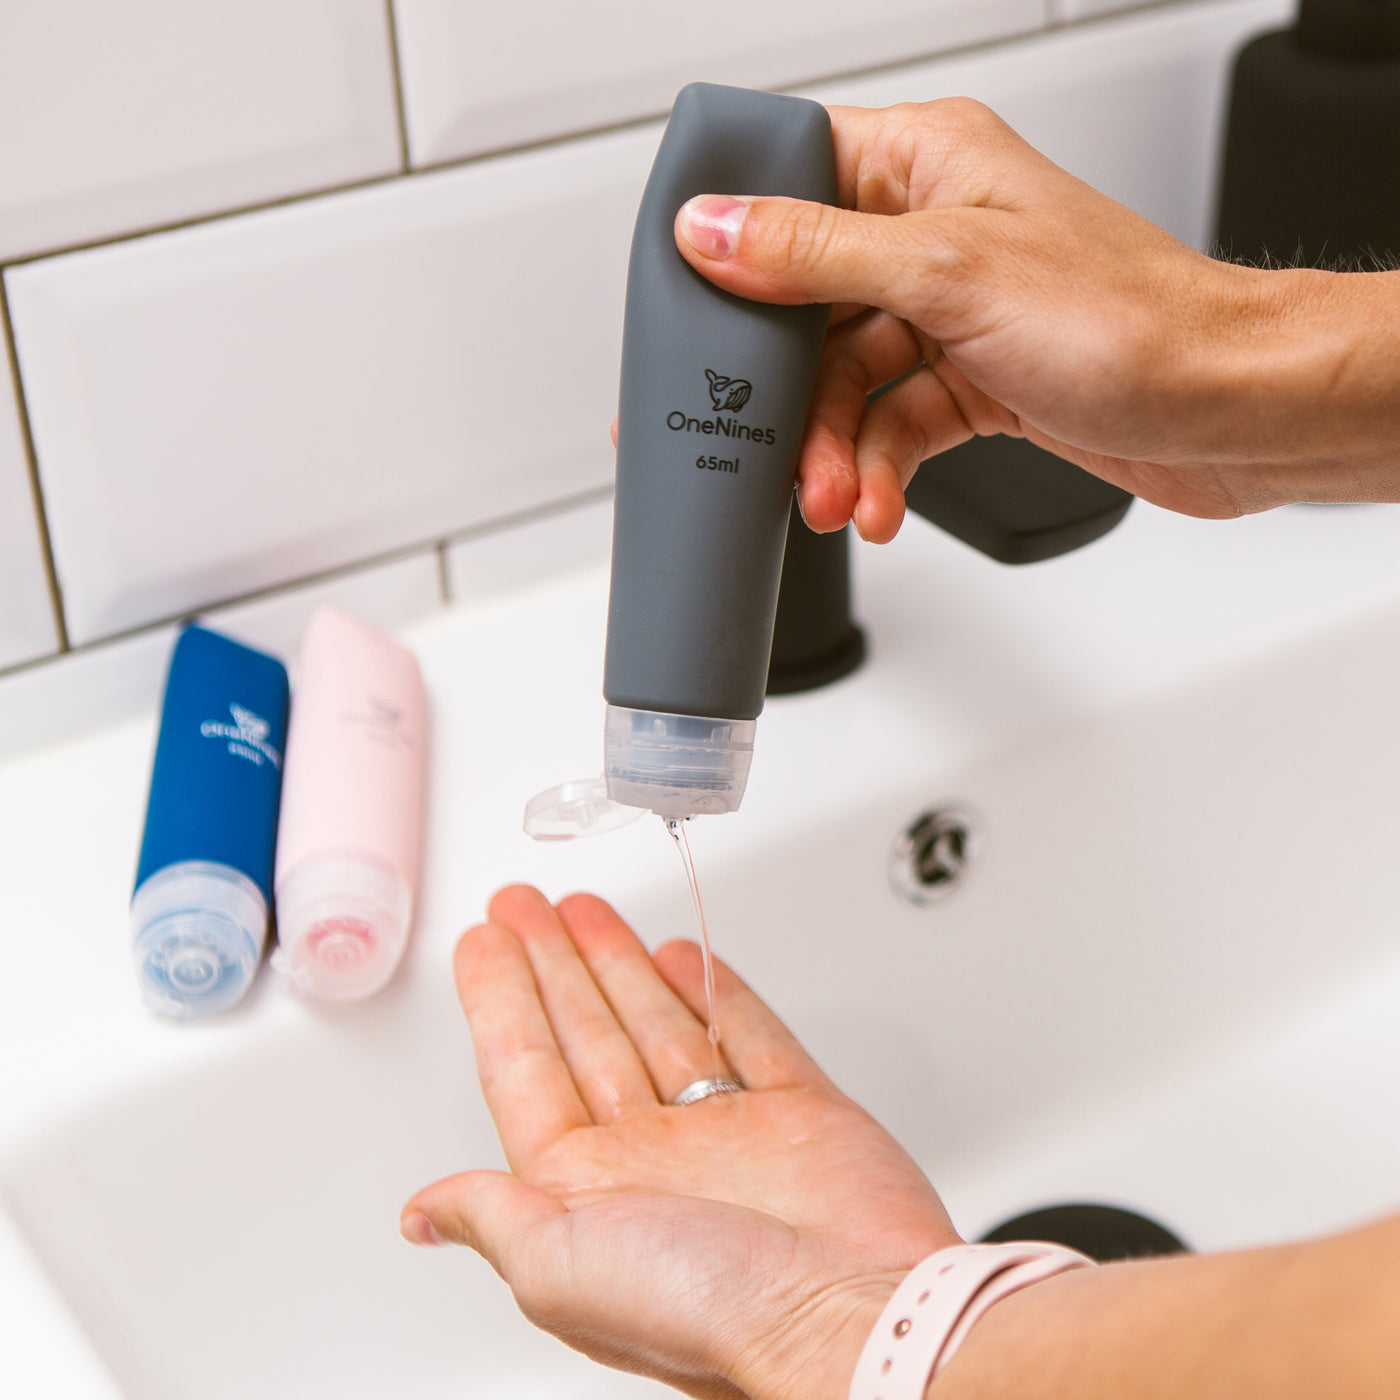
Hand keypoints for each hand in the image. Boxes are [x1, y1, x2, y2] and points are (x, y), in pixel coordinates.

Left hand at [402, 885, 956, 1399]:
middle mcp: (654, 1159)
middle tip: (525, 903)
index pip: (526, 1069)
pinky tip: (681, 959)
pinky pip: (747, 1035)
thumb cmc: (707, 1308)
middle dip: (554, 964)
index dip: (499, 999)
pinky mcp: (802, 1116)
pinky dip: (714, 994)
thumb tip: (423, 1212)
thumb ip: (494, 1217)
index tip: (483, 941)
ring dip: (620, 965)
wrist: (851, 1313)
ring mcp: (729, 1133)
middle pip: (587, 1033)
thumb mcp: (560, 1267)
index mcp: (590, 1191)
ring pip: (658, 1024)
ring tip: (588, 911)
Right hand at [672, 99, 1399, 540]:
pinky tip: (876, 503)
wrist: (1228, 411)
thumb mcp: (948, 275)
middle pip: (807, 305)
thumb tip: (713, 230)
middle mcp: (935, 233)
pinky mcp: (974, 381)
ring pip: (848, 381)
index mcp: (927, 163)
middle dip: (791, 391)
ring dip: (834, 450)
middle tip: (766, 442)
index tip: (690, 307)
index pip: (792, 175)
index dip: (732, 239)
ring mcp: (953, 312)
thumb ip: (817, 255)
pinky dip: (879, 470)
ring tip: (834, 496)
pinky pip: (893, 425)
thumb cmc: (1132, 321)